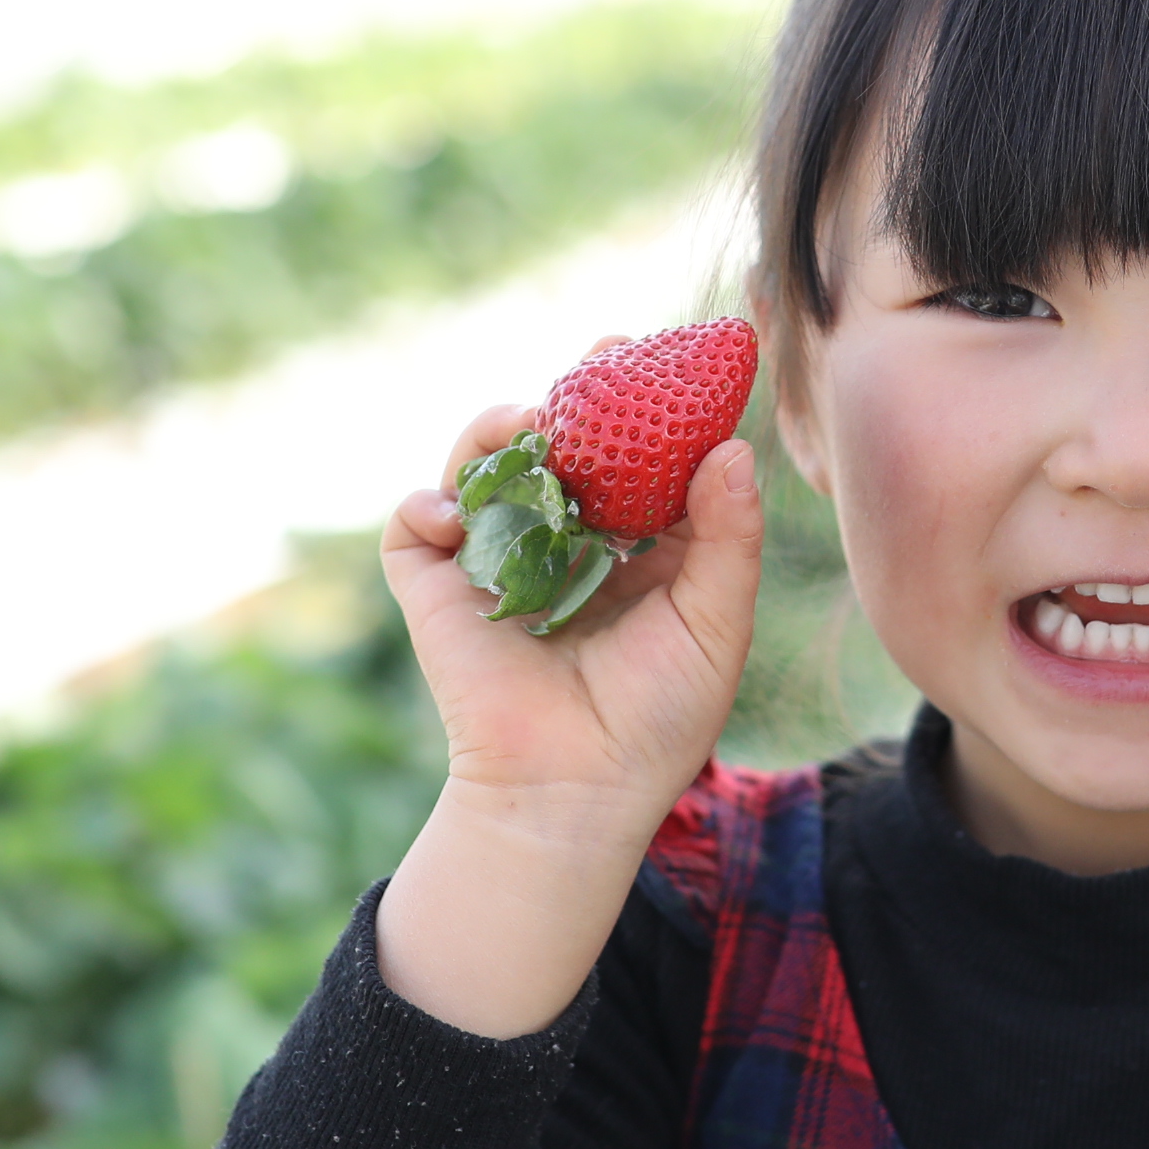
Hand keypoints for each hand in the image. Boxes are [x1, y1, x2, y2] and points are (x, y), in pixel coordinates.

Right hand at [371, 360, 763, 1036]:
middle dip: (572, 395)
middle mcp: (560, 542)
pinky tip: (457, 511)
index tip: (665, 361)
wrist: (574, 790)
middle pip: (558, 444)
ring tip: (527, 424)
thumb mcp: (717, 623)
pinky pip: (415, 524)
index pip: (634, 458)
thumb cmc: (657, 718)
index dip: (646, 408)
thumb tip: (733, 447)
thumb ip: (730, 537)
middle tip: (597, 359)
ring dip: (496, 429)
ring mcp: (493, 560)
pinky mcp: (434, 589)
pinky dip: (427, 504)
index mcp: (631, 548)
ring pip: (483, 465)